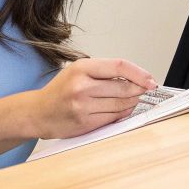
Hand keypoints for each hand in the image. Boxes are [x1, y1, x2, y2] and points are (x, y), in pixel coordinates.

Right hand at [28, 57, 158, 139]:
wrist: (38, 112)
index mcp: (81, 68)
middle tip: (146, 89)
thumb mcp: (78, 72)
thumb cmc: (60, 91)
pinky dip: (122, 113)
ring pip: (121, 104)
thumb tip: (136, 78)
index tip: (150, 79)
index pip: (119, 66)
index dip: (139, 73)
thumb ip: (104, 73)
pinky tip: (123, 109)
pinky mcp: (85, 122)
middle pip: (124, 87)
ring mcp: (83, 106)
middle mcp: (81, 86)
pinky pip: (113, 118)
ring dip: (132, 102)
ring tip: (134, 99)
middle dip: (139, 89)